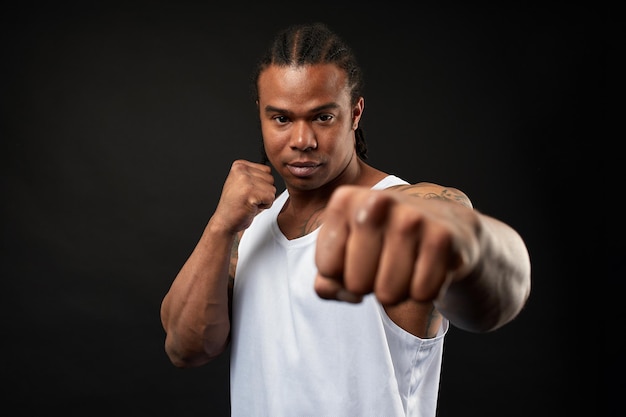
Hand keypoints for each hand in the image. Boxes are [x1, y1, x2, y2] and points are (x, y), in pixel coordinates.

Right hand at [212, 159, 275, 232]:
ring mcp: (245, 180)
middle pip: (270, 179)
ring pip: (272, 189)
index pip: (267, 170)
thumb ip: (256, 174)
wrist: (225, 221)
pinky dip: (265, 206)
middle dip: (264, 192)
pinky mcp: (250, 192)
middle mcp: (241, 170)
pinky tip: (252, 207)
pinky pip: (271, 198)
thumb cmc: (237, 205)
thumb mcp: (243, 183)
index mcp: (239, 165)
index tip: (248, 191)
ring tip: (250, 202)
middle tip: (249, 198)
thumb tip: (278, 170)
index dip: (262, 184)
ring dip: (264, 199)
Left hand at [313, 185, 480, 304]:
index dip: (341, 275)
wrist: (443, 225)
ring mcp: (411, 217)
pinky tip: (428, 268)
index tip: (357, 258)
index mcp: (345, 200)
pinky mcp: (442, 237)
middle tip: (383, 265)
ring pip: (388, 294)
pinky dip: (424, 292)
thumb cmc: (383, 243)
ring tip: (405, 267)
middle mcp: (376, 202)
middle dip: (369, 286)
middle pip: (356, 284)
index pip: (327, 268)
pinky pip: (422, 293)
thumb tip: (343, 292)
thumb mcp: (345, 254)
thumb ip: (326, 281)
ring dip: (397, 292)